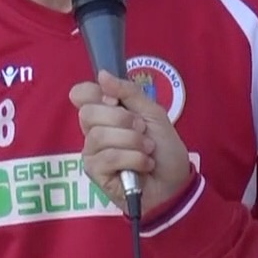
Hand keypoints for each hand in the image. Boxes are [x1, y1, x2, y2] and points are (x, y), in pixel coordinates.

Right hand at [71, 71, 193, 214]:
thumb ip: (129, 92)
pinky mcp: (95, 173)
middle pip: (88, 113)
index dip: (96, 94)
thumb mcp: (153, 113)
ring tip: (148, 150)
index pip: (81, 94)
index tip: (116, 102)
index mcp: (105, 112)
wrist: (175, 182)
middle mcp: (94, 130)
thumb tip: (102, 75)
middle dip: (123, 120)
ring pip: (99, 136)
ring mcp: (92, 152)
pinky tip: (144, 165)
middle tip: (143, 130)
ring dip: (133, 142)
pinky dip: (133, 159)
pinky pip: (107, 157)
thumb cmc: (164, 149)